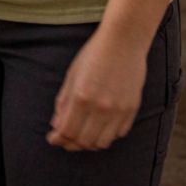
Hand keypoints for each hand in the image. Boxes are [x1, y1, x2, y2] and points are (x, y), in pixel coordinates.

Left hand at [48, 29, 147, 150]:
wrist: (124, 41)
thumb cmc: (94, 55)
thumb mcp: (72, 76)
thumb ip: (63, 102)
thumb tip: (57, 126)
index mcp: (81, 97)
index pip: (67, 131)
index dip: (58, 139)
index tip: (53, 139)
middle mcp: (100, 107)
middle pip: (84, 141)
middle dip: (71, 144)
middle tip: (66, 140)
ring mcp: (118, 109)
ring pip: (102, 142)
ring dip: (90, 144)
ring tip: (83, 137)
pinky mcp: (132, 109)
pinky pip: (119, 133)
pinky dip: (108, 135)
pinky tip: (100, 128)